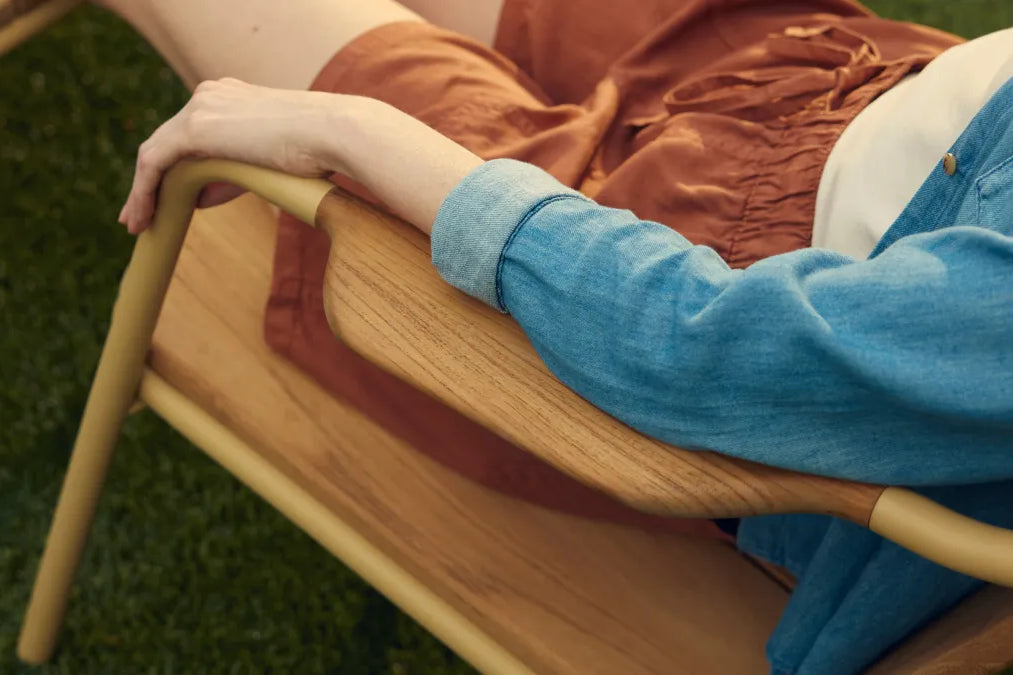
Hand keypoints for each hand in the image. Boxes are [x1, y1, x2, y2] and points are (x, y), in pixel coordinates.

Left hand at [118, 78, 339, 233]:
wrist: (332, 132)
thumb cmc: (317, 150)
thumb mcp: (267, 164)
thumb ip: (230, 175)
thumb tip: (201, 197)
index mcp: (230, 97)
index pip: (189, 134)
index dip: (172, 167)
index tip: (167, 197)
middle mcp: (209, 95)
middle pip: (166, 142)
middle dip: (149, 181)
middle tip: (140, 215)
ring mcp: (200, 108)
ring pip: (155, 152)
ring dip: (141, 190)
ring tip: (137, 223)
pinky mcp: (195, 127)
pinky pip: (154, 161)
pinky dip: (143, 190)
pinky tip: (144, 215)